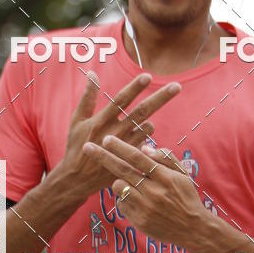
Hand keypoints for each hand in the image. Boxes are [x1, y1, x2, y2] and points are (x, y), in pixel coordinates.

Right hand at [60, 72, 180, 201]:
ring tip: (142, 125)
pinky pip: (146, 143)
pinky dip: (145, 137)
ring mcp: (125, 146)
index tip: (148, 76)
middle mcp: (116, 132)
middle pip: (142, 111)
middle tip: (177, 86)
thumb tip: (93, 73)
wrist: (77, 179)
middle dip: (161, 98)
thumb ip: (87, 97)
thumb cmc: (76, 147)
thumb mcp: (77, 121)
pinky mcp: (130, 159)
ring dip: (149, 122)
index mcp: (102, 120)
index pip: (121, 100)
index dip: (135, 88)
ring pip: (148, 127)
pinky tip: (138, 140)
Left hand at [82, 137, 206, 245]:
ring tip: (131, 184)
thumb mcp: (182, 174)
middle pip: (122, 170)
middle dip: (103, 157)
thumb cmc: (186, 197)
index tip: (106, 139)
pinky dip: (125, 199)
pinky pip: (121, 204)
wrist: (192, 228)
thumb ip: (165, 158)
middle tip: (87, 147)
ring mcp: (145, 208)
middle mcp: (153, 191)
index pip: (138, 158)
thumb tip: (144, 148)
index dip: (120, 147)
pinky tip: (138, 202)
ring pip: (118, 187)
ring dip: (119, 181)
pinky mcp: (139, 221)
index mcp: (164, 177)